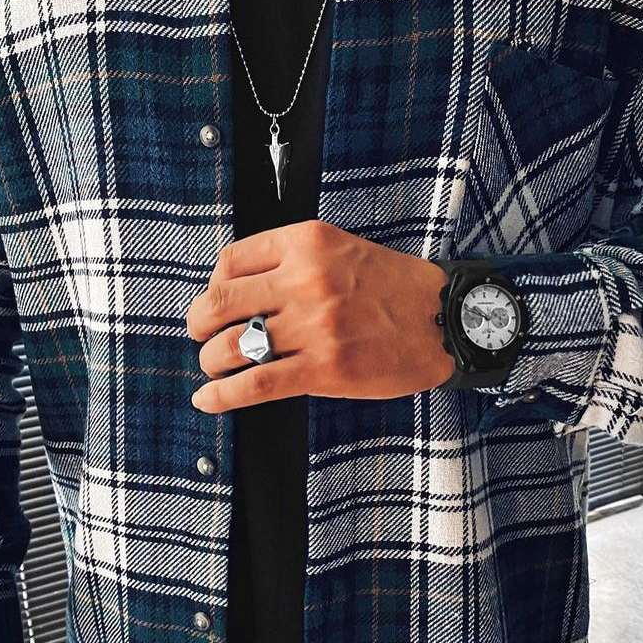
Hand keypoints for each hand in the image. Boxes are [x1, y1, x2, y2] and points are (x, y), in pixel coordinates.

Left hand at [185, 219, 455, 411]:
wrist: (444, 320)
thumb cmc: (392, 287)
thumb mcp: (339, 249)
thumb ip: (290, 261)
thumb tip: (234, 291)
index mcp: (307, 242)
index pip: (231, 260)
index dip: (212, 285)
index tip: (217, 302)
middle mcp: (305, 279)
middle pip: (219, 303)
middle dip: (198, 324)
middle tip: (202, 335)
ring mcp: (314, 325)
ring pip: (230, 346)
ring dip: (210, 361)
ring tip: (215, 367)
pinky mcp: (324, 368)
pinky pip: (254, 383)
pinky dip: (221, 396)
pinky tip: (208, 400)